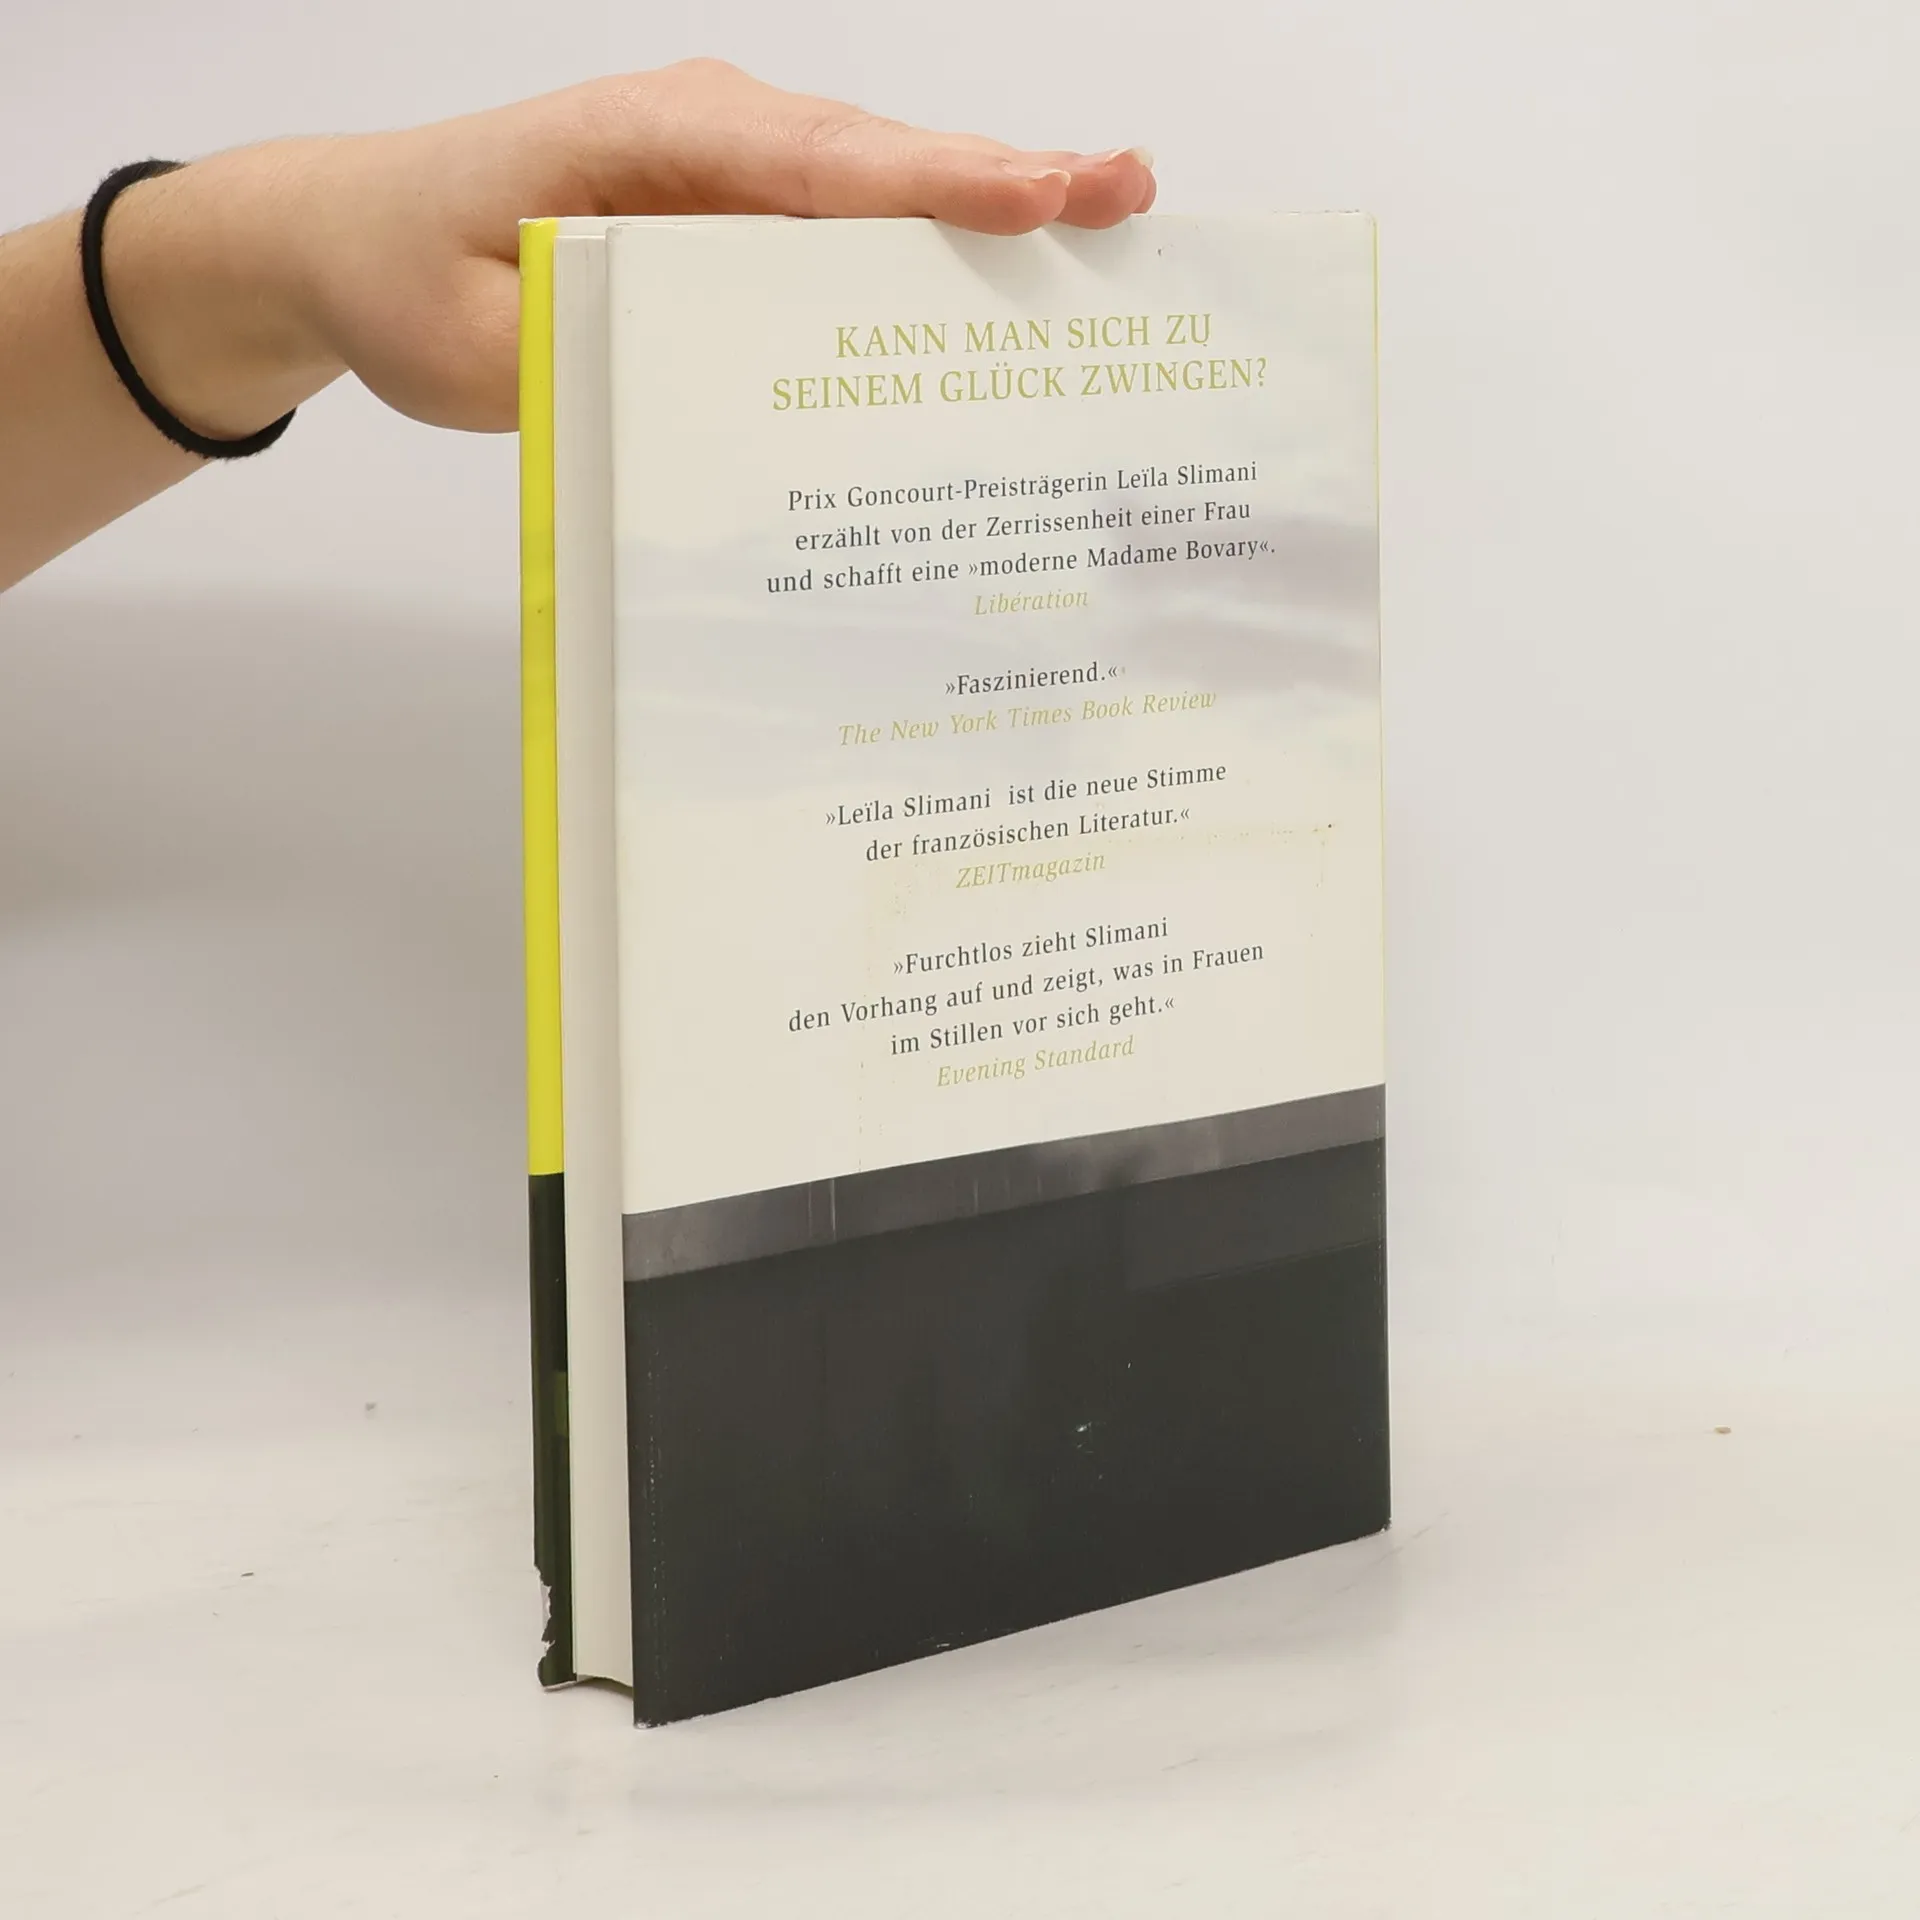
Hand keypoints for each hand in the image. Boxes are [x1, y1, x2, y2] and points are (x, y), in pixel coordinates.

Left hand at [120, 62, 1157, 436]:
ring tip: (1106, 227)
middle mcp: (706, 134)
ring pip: (877, 190)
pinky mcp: (734, 219)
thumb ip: (593, 351)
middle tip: (1126, 196)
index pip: (810, 162)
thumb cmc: (411, 277)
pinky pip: (846, 230)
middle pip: (875, 161)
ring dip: (990, 211)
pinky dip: (929, 250)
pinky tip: (1006, 281)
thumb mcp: (477, 342)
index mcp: (646, 139)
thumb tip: (717, 378)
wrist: (356, 242)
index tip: (1034, 199)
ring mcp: (728, 171)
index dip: (928, 185)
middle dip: (1005, 182)